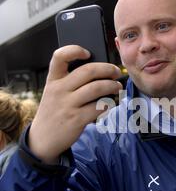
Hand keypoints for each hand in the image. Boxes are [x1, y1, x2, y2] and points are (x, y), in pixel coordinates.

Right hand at [28, 45, 122, 162]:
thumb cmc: (54, 112)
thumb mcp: (53, 93)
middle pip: (88, 71)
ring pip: (97, 88)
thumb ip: (69, 82)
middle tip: (116, 72)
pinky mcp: (76, 119)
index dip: (74, 50)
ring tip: (117, 87)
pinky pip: (98, 107)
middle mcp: (59, 90)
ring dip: (112, 86)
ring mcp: (67, 105)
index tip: (87, 52)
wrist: (42, 140)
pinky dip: (108, 104)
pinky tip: (110, 103)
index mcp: (53, 80)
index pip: (59, 57)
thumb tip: (99, 72)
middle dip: (107, 69)